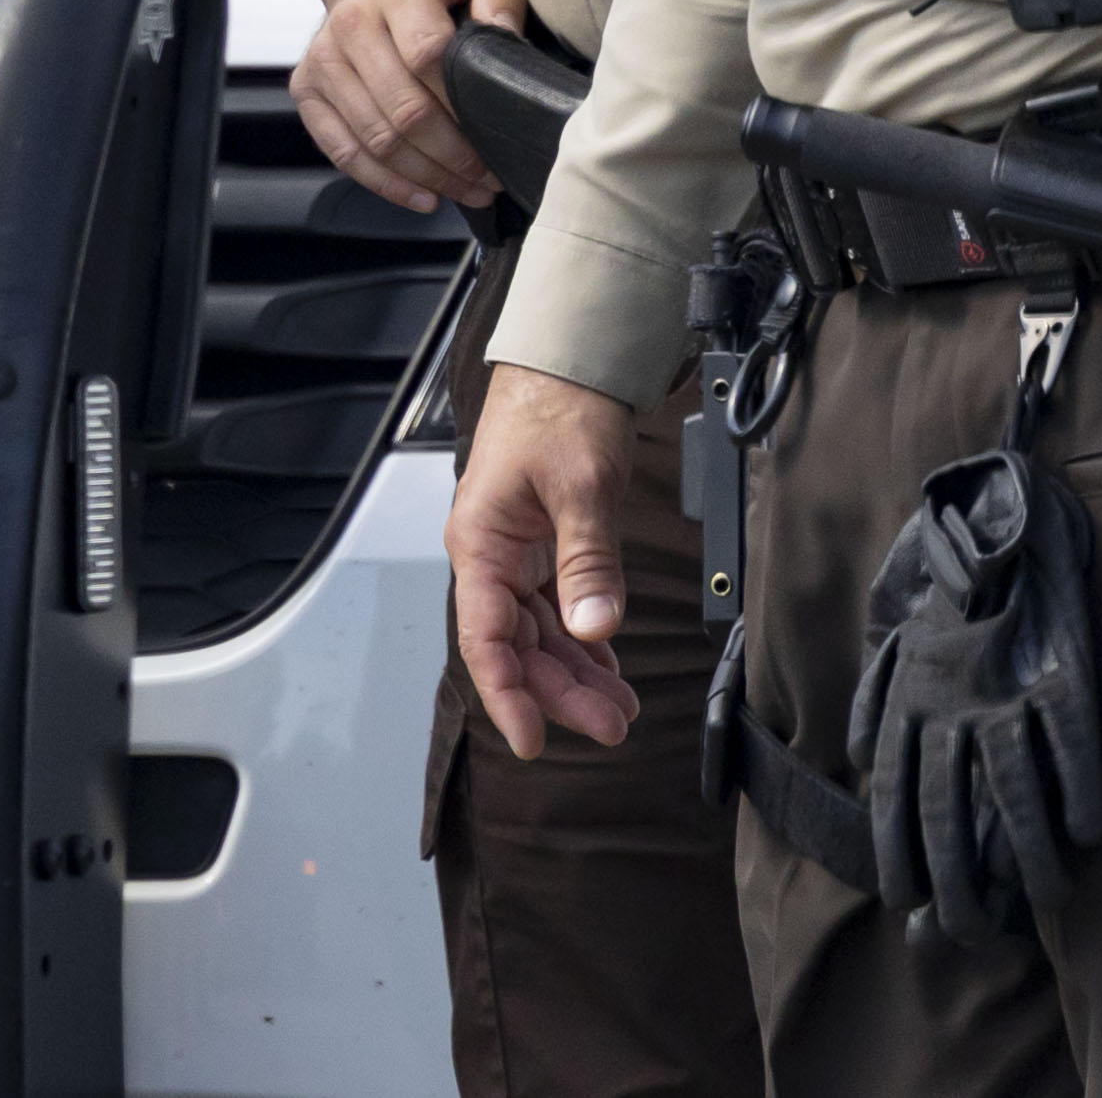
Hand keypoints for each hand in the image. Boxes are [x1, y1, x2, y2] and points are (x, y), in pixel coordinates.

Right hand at [291, 0, 526, 214]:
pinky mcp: (306, 90)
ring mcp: (322, 59)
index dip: (464, 103)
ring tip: (468, 191)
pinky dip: (387, 184)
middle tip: (491, 177)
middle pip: (404, 108)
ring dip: (428, 176)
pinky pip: (343, 152)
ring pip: (377, 138)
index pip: (426, 53)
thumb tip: (503, 35)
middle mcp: (349, 21)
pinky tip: (424, 197)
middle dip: (454, 155)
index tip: (498, 130)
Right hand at [449, 364, 642, 756]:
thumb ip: (588, 563)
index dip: (507, 694)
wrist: (566, 362)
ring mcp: (513, 550)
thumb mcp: (580, 488)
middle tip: (613, 725)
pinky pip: (553, 606)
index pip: (487, 637)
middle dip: (560, 690)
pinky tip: (607, 662)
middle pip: (517, 644)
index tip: (533, 739)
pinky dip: (581, 638)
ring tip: (621, 706)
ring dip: (574, 671)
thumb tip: (595, 629)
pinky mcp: (538, 543)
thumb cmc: (557, 411)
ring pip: (537, 631)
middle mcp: (489, 553)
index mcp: (481, 543)